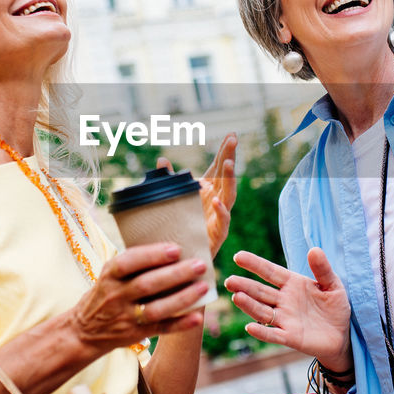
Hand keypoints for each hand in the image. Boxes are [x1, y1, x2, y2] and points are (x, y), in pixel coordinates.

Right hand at [67, 243, 207, 351]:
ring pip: (156, 308)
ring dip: (182, 298)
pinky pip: (160, 329)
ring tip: (203, 287)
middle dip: (175, 274)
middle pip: (147, 285)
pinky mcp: (135, 334)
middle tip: (200, 264)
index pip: (128, 263)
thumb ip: (132, 263)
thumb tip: (171, 247)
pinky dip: (179, 324)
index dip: (152, 256)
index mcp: (109, 276)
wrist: (84, 331)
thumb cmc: (105, 293)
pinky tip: (197, 317)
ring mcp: (126, 317)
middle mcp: (116, 296)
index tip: (176, 249)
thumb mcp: (109, 275)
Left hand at [158, 133, 237, 255]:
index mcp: (208, 189)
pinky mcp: (218, 234)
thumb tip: (161, 160)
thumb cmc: (178, 226)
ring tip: (228, 164)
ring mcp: (219, 216)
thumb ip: (168, 180)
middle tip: (233, 140)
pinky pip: (223, 221)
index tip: (231, 135)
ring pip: (229, 195)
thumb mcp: (171, 199)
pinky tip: (217, 200)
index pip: (219, 166)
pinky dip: (221, 210)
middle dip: (230, 157)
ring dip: (229, 179)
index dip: (225, 151)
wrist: (179, 258)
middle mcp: (217, 200)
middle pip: (226, 176)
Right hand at [225, 248, 351, 371]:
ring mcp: (284, 319)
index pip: (270, 272)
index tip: (238, 256)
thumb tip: (314, 249)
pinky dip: (261, 332)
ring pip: (262, 311)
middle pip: (260, 291)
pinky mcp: (289, 337)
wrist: (342, 334)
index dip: (255, 264)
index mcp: (292, 284)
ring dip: (249, 305)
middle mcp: (284, 300)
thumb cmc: (335, 307)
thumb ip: (323, 269)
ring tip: (236, 297)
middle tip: (229, 281)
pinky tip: (250, 327)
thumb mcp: (333, 285)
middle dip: (244, 286)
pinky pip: (273, 334)